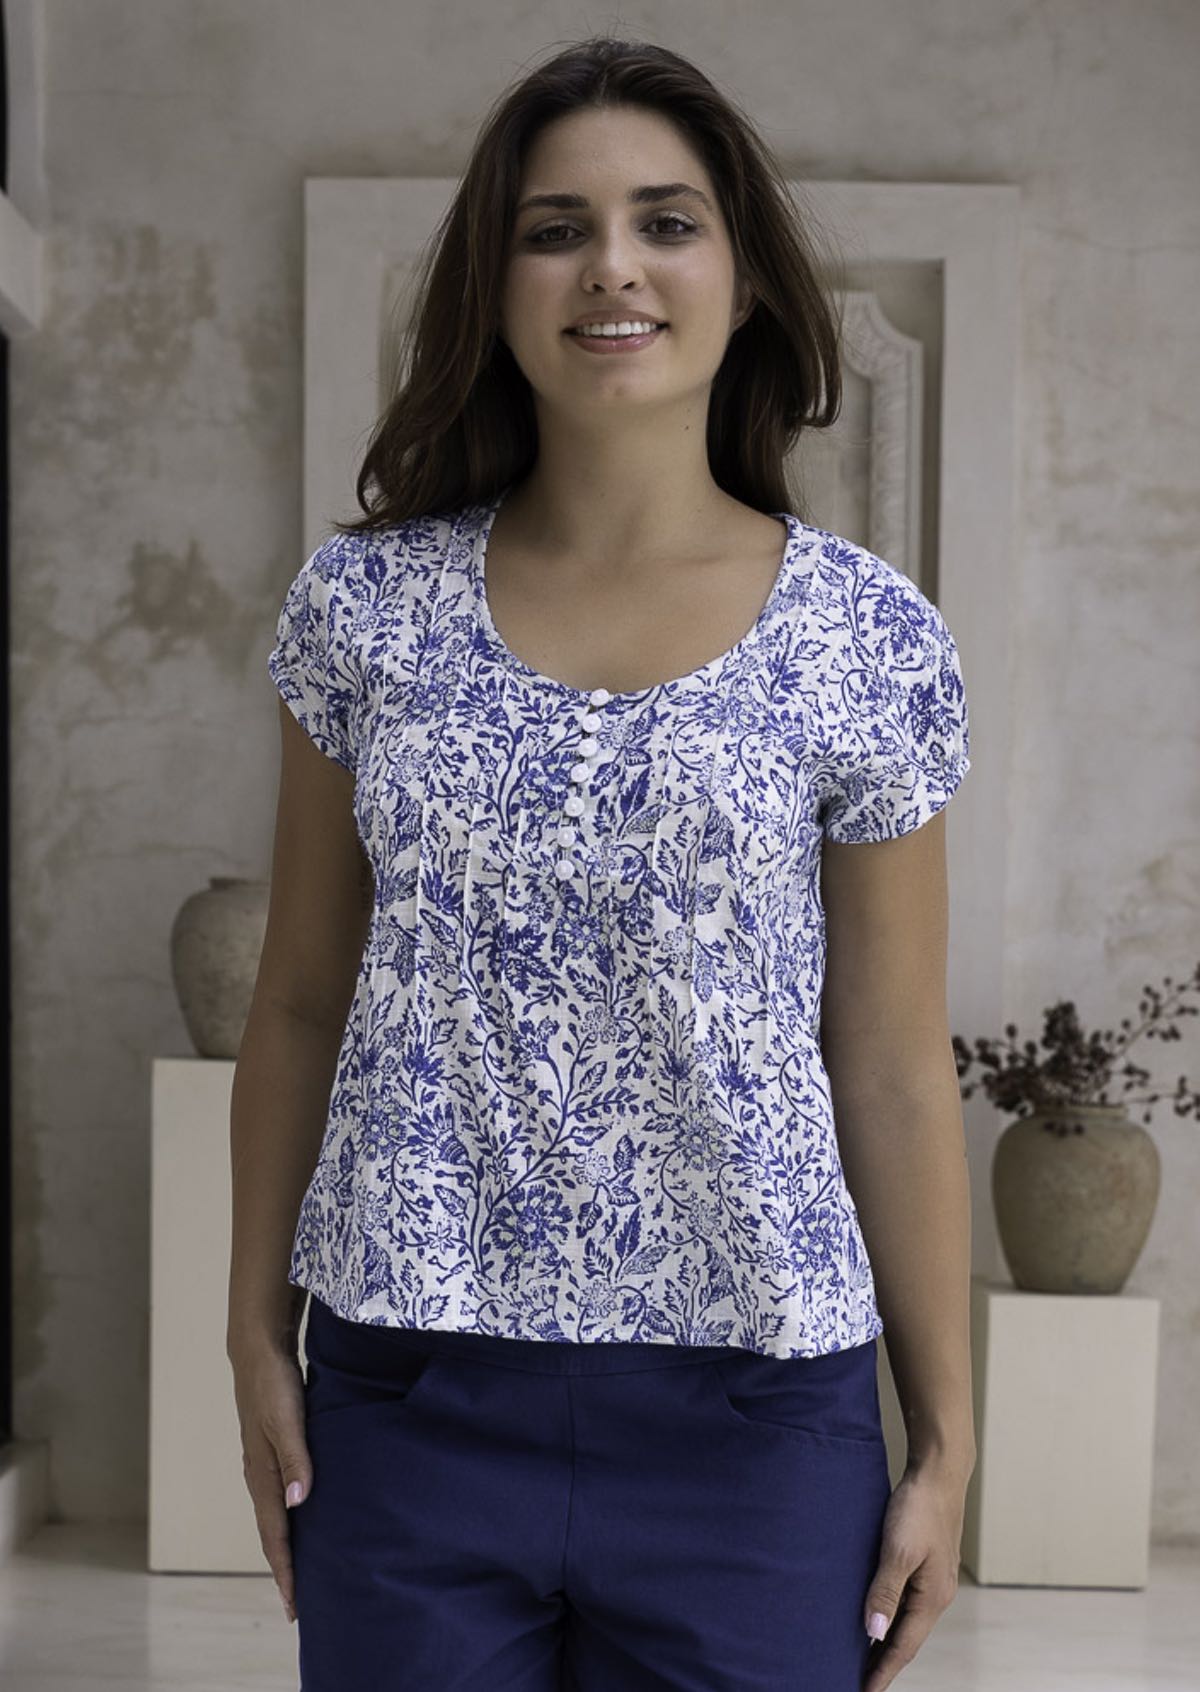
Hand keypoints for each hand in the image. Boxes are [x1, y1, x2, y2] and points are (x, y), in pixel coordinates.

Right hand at [228, 1339, 313, 1624]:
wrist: (257, 1350)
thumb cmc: (274, 1383)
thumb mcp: (287, 1417)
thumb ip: (295, 1458)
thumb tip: (298, 1503)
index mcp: (261, 1473)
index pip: (275, 1534)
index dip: (285, 1569)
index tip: (294, 1604)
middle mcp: (258, 1475)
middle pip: (272, 1533)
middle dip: (283, 1568)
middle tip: (297, 1603)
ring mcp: (262, 1463)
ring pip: (274, 1516)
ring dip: (285, 1546)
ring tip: (298, 1571)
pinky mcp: (270, 1450)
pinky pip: (278, 1496)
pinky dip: (287, 1519)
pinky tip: (300, 1519)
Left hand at [860, 1456, 971, 1691]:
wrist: (938, 1471)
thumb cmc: (918, 1508)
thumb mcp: (898, 1550)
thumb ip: (885, 1592)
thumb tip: (873, 1635)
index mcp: (933, 1598)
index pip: (903, 1648)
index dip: (882, 1672)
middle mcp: (936, 1595)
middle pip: (906, 1639)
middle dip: (883, 1662)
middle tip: (857, 1680)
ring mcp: (933, 1580)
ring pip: (906, 1621)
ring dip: (886, 1639)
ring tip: (861, 1656)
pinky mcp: (926, 1564)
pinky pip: (906, 1601)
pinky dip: (889, 1615)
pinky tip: (875, 1613)